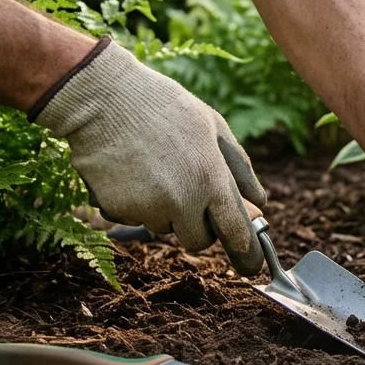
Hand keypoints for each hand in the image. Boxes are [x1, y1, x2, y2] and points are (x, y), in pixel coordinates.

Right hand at [33, 38, 267, 274]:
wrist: (102, 98)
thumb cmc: (165, 107)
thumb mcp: (214, 127)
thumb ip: (239, 169)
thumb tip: (261, 203)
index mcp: (211, 179)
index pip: (236, 232)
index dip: (246, 254)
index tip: (251, 266)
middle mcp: (181, 201)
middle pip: (198, 241)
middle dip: (198, 227)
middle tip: (189, 196)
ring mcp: (146, 208)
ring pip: (164, 228)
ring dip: (164, 211)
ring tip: (154, 169)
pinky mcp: (116, 210)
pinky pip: (133, 219)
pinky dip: (135, 204)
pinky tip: (130, 171)